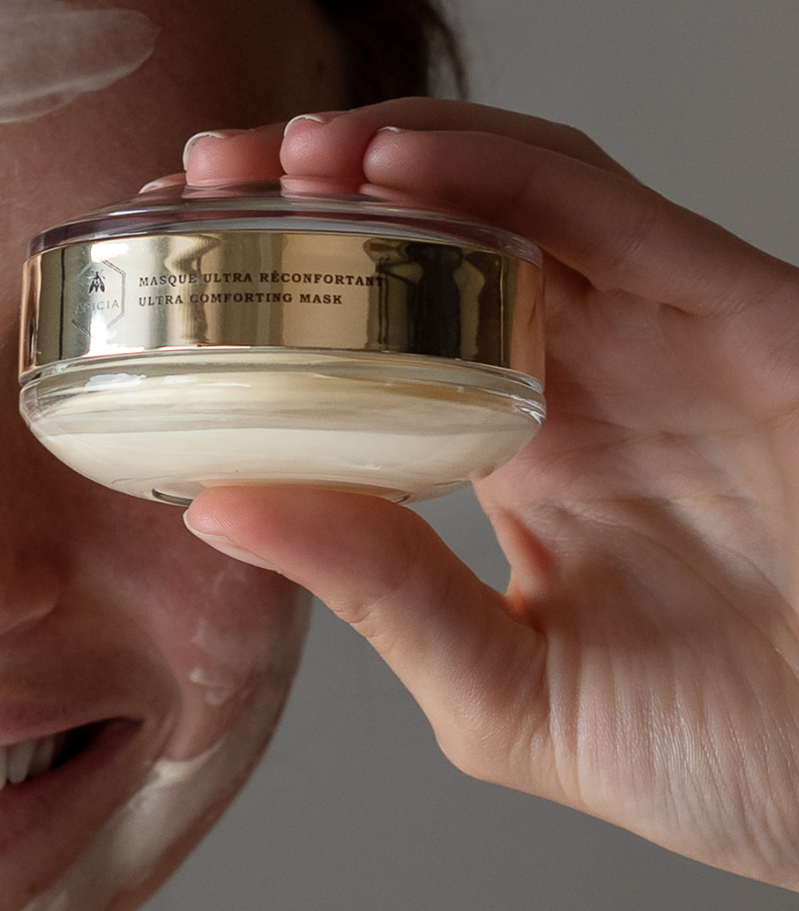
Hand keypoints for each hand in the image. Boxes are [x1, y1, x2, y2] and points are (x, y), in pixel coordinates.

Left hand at [161, 101, 798, 886]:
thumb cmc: (723, 758)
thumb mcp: (503, 688)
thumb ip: (378, 591)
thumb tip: (215, 508)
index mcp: (527, 452)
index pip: (384, 332)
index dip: (281, 290)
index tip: (170, 269)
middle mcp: (592, 376)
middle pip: (436, 239)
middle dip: (310, 196)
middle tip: (190, 180)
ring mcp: (669, 339)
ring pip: (517, 194)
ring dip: (389, 153)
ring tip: (272, 153)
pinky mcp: (751, 321)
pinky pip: (613, 217)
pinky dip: (501, 170)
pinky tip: (393, 157)